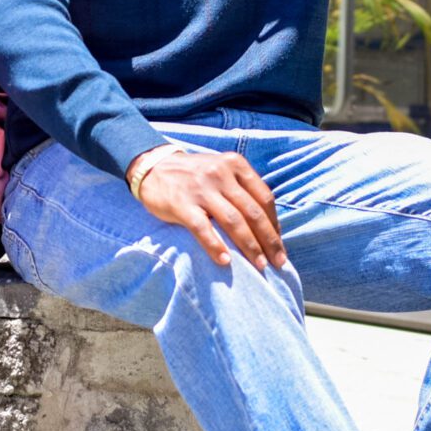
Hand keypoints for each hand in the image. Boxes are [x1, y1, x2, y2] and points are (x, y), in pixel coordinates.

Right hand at [128, 146, 286, 271]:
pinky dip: (215, 247)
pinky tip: (225, 261)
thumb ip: (241, 187)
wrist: (152, 167)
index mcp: (235, 164)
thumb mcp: (221, 169)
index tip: (278, 244)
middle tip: (278, 262)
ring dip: (250, 246)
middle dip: (269, 240)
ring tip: (259, 265)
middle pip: (253, 212)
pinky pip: (203, 229)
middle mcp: (221, 174)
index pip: (264, 197)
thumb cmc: (193, 175)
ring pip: (233, 222)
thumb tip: (267, 224)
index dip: (274, 224)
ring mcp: (201, 189)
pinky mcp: (182, 204)